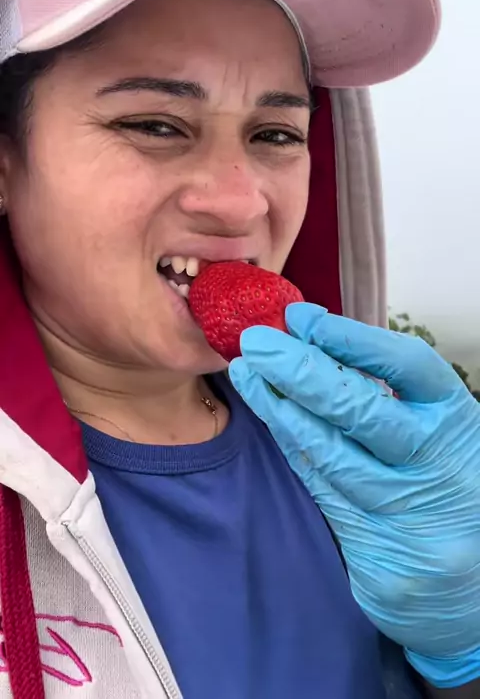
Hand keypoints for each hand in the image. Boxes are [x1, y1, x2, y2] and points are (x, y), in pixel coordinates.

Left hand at [229, 303, 479, 689]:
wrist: (478, 583)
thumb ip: (390, 391)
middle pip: (361, 411)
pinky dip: (293, 448)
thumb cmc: (449, 482)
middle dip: (300, 371)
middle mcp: (438, 468)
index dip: (353, 338)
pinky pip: (323, 490)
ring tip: (247, 373)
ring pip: (330, 455)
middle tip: (257, 341)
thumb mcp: (439, 429)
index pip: (409, 367)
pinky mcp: (379, 556)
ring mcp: (408, 516)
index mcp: (460, 424)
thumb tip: (316, 340)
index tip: (302, 318)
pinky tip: (270, 418)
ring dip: (281, 409)